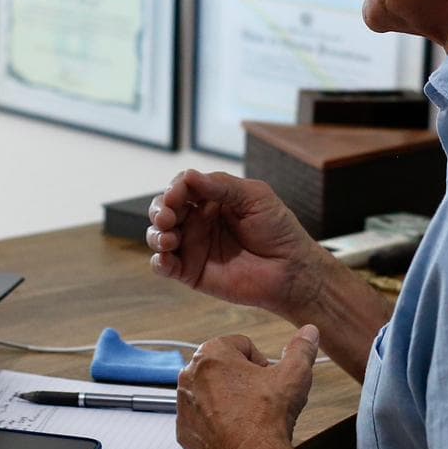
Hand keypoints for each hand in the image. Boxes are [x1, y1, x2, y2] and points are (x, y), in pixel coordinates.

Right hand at [147, 169, 325, 317]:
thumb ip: (222, 186)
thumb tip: (188, 176)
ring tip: (169, 239)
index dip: (175, 189)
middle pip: (164, 209)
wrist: (291, 269)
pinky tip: (165, 258)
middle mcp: (198, 221)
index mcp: (212, 199)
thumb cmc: (279, 229)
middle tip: (168, 217)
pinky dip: (158, 261)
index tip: (177, 194)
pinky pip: (165, 266)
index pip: (183, 187)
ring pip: (159, 236)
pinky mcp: (191, 272)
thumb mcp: (255, 197)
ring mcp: (193, 246)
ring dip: (156, 234)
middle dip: (160, 210)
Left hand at [177, 325, 320, 448]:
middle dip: (242, 378)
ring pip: (211, 391)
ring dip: (227, 398)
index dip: (261, 362)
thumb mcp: (294, 375)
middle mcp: (189, 374)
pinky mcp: (183, 431)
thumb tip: (309, 331)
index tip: (267, 380)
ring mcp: (183, 404)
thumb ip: (301, 348)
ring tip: (248, 415)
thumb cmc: (269, 417)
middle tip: (260, 398)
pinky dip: (215, 422)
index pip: (241, 345)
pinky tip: (234, 431)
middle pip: (224, 367)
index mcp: (211, 352)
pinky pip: (201, 418)